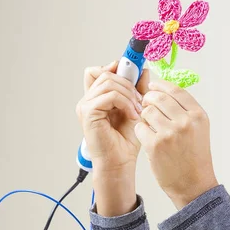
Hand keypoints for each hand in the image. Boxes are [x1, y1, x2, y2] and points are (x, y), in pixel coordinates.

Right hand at [75, 61, 149, 215]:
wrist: (121, 161)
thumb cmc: (126, 140)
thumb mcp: (136, 107)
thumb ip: (138, 89)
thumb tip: (144, 69)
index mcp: (97, 97)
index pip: (99, 71)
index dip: (116, 67)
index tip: (134, 71)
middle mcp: (88, 99)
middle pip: (106, 73)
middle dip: (128, 83)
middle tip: (140, 99)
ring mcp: (86, 105)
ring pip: (109, 82)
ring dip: (128, 93)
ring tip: (137, 109)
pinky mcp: (88, 113)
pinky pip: (109, 95)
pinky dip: (125, 102)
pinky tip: (132, 114)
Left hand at [134, 79, 218, 209]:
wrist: (193, 185)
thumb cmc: (194, 157)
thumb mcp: (198, 129)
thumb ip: (185, 110)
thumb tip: (164, 91)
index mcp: (198, 116)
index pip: (176, 90)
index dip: (161, 85)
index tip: (153, 86)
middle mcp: (186, 122)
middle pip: (159, 98)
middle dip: (149, 99)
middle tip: (146, 104)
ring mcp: (170, 133)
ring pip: (147, 111)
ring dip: (144, 116)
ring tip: (149, 125)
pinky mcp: (155, 145)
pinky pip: (140, 127)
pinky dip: (140, 130)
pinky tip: (146, 137)